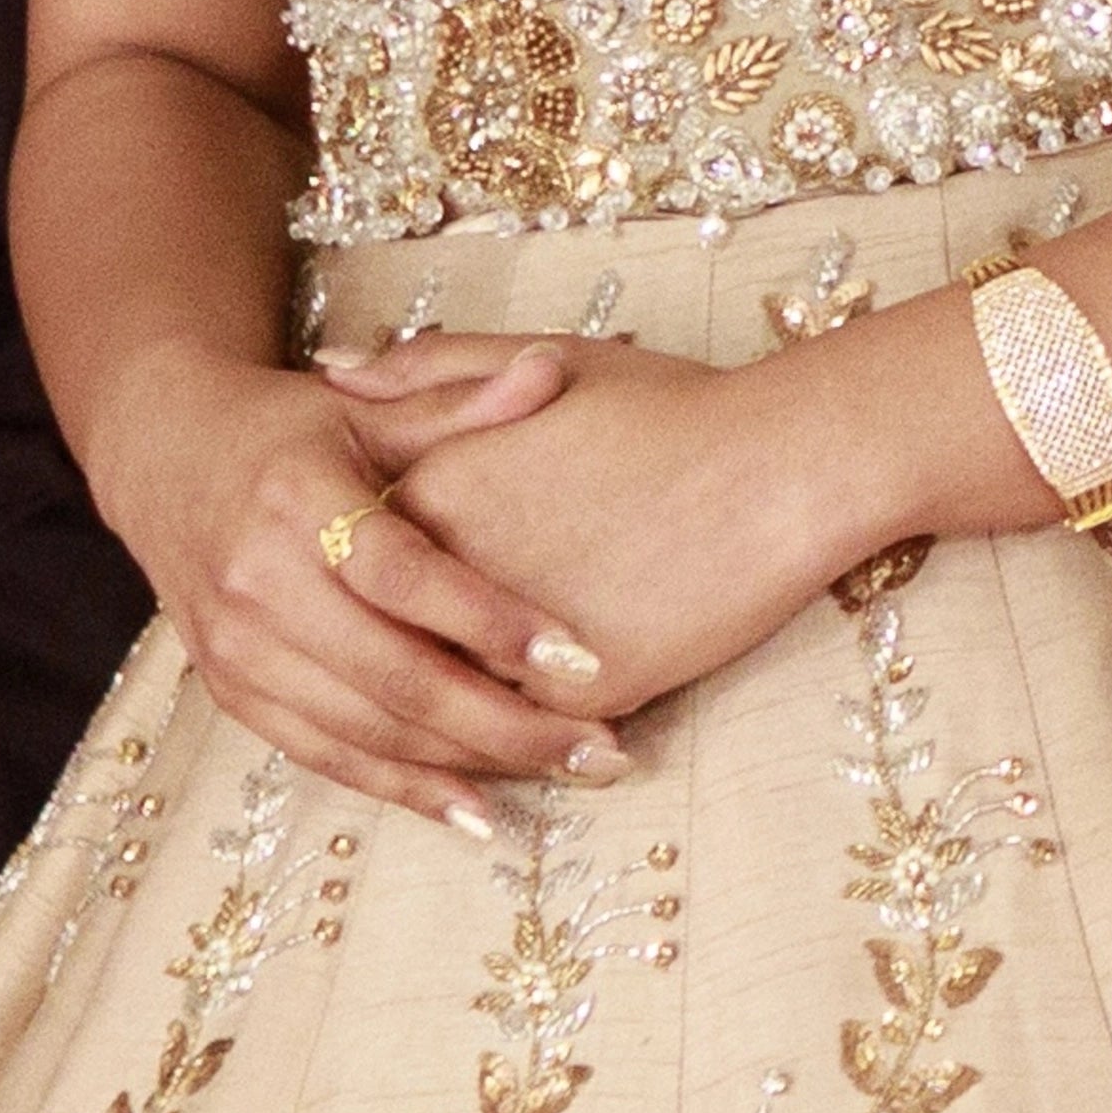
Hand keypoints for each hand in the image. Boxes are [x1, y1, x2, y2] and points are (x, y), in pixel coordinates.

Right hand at [99, 340, 620, 832]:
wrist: (163, 455)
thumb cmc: (286, 428)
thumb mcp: (366, 406)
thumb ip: (460, 403)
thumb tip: (551, 370)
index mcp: (298, 498)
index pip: (406, 576)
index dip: (492, 620)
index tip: (582, 657)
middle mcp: (259, 581)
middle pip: (396, 676)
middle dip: (507, 722)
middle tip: (600, 748)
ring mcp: (239, 647)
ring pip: (368, 728)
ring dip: (471, 764)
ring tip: (564, 773)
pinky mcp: (232, 690)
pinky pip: (325, 756)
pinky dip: (402, 788)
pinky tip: (476, 811)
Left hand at [322, 329, 871, 718]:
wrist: (777, 465)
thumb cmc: (668, 407)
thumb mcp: (538, 360)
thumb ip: (428, 370)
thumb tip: (334, 370)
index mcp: (429, 488)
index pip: (361, 560)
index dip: (367, 581)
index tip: (380, 589)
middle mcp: (450, 570)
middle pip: (389, 641)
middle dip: (393, 669)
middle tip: (408, 685)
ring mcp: (509, 640)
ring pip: (448, 705)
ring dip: (450, 730)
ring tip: (472, 738)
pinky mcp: (577, 693)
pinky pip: (523, 739)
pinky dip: (522, 752)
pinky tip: (537, 752)